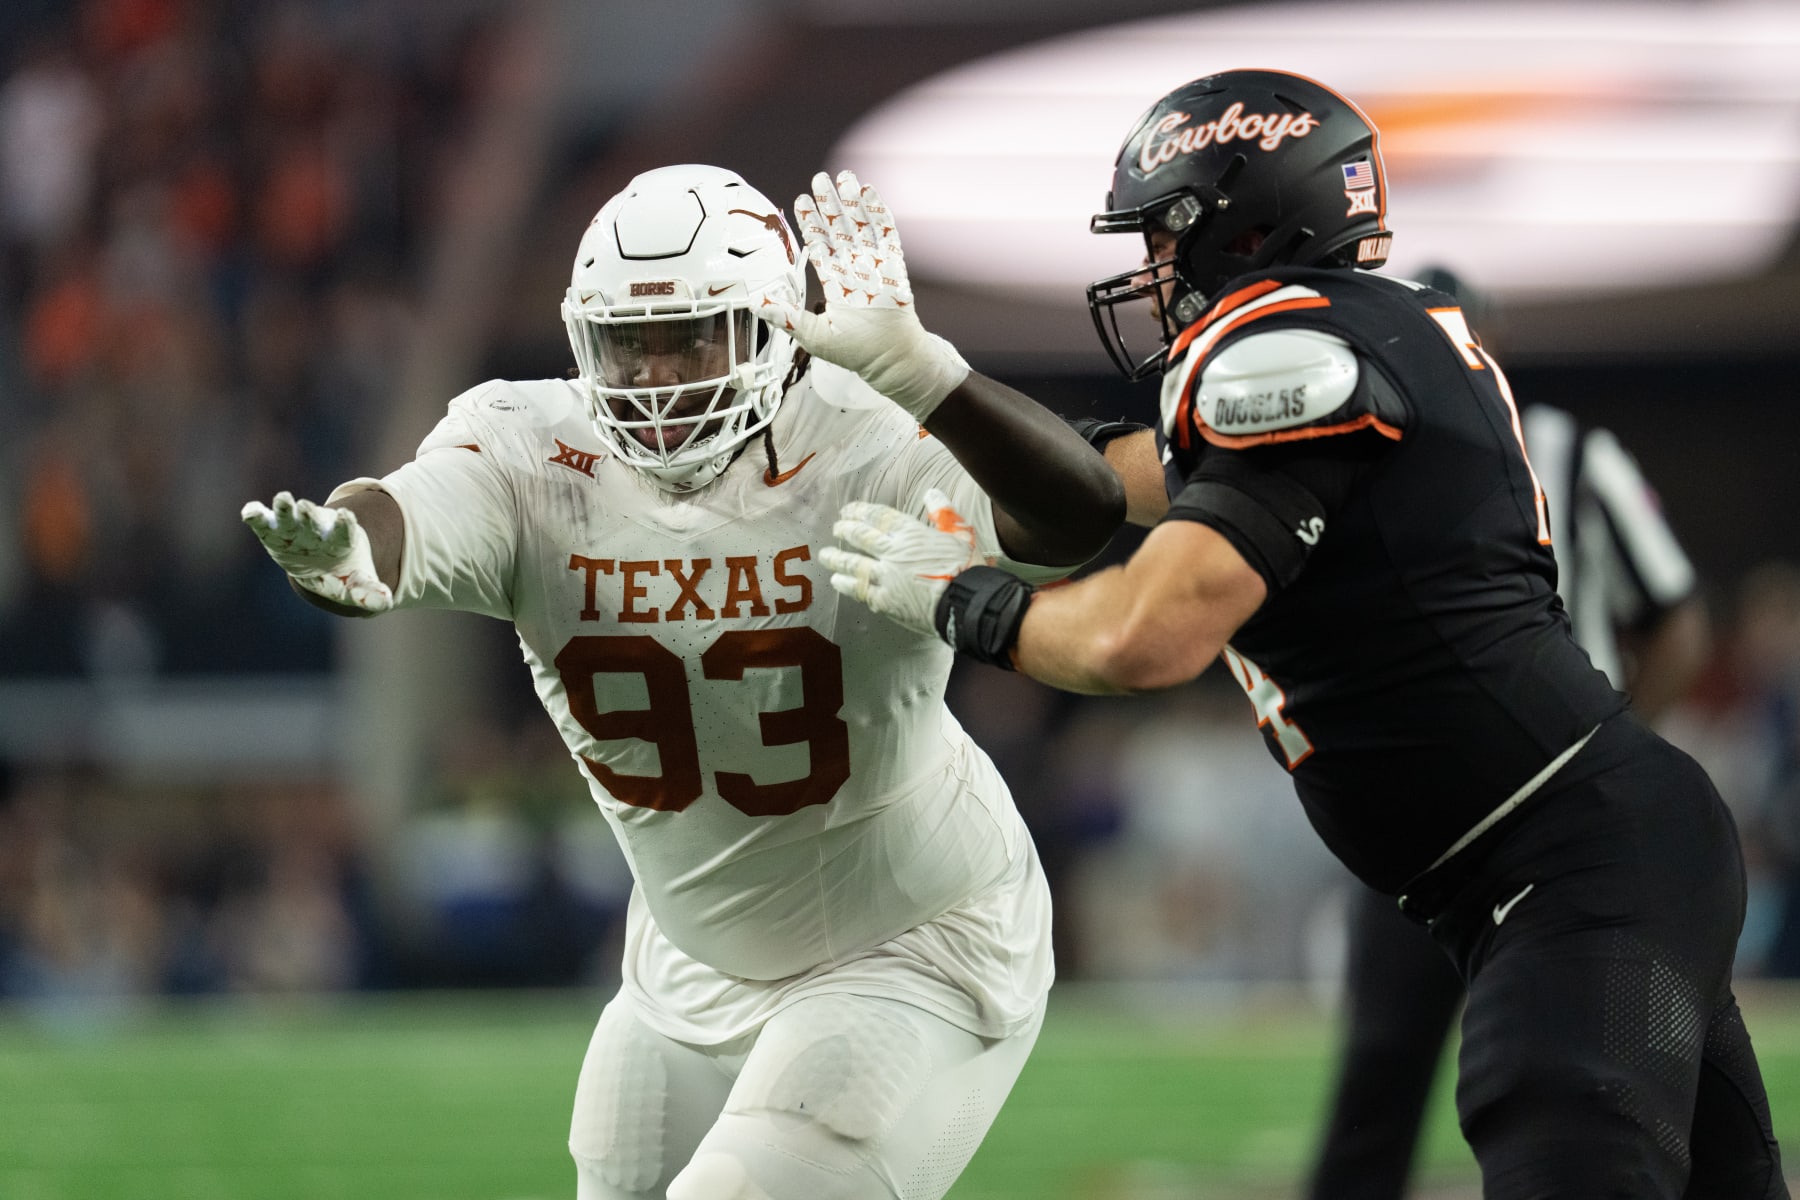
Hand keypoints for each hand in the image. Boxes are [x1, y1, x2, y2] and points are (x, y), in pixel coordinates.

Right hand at [240, 491, 393, 613]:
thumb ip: (369, 593)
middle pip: (314, 520)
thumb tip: (386, 603)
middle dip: (309, 514)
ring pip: (289, 516)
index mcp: (341, 541)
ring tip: (282, 498)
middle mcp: (317, 531)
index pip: (345, 532)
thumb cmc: (342, 573)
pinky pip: (263, 522)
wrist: (323, 564)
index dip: (344, 525)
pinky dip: (256, 516)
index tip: (346, 516)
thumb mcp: (356, 585)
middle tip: (304, 506)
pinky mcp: (273, 532)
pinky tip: (249, 512)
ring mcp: (295, 529)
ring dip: (285, 508)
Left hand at [756, 169, 968, 421]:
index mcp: (836, 281)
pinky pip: (886, 233)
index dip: (812, 224)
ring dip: (852, 202)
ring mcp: (875, 265)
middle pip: (840, 228)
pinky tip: (868, 192)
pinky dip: (878, 212)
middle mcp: (854, 269)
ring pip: (861, 225)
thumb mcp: (814, 336)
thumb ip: (787, 318)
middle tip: (819, 179)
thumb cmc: (854, 352)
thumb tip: (757, 305)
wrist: (890, 358)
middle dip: (830, 204)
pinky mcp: (894, 265)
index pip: (821, 246)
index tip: (801, 201)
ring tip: (843, 177)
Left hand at [820, 487, 987, 635]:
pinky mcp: (885, 601)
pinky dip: (847, 585)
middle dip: (845, 530)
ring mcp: (886, 577)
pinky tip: (838, 582)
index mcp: (911, 533)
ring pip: (854, 564)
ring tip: (826, 556)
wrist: (966, 603)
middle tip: (836, 528)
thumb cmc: (966, 568)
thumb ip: (943, 513)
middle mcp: (894, 552)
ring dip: (837, 559)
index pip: (879, 516)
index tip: (847, 510)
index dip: (860, 511)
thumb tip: (932, 493)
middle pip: (861, 537)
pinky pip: (860, 591)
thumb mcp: (960, 534)